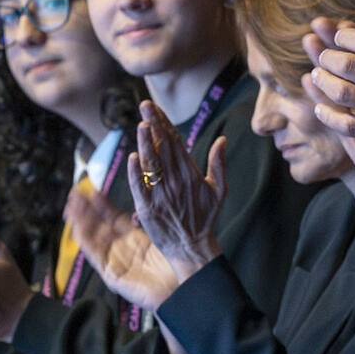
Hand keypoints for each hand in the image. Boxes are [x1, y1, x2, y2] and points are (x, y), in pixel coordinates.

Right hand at [64, 187, 178, 310]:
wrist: (187, 285)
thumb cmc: (180, 261)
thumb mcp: (161, 232)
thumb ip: (150, 215)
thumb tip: (146, 191)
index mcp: (134, 239)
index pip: (112, 218)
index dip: (101, 204)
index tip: (92, 189)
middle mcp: (122, 249)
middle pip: (99, 226)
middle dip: (86, 210)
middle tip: (75, 192)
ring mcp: (116, 263)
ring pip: (93, 238)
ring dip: (81, 221)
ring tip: (72, 204)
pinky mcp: (113, 276)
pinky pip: (96, 256)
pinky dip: (86, 241)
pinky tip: (78, 227)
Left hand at [128, 101, 225, 282]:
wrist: (193, 247)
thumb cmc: (205, 217)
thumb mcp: (219, 190)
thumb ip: (219, 164)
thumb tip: (222, 139)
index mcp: (191, 173)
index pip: (175, 142)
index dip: (163, 123)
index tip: (153, 108)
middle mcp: (176, 181)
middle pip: (162, 148)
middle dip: (153, 125)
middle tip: (144, 106)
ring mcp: (161, 195)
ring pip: (152, 164)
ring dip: (146, 144)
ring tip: (141, 125)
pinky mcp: (148, 209)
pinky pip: (140, 188)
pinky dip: (136, 173)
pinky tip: (132, 157)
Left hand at [305, 17, 354, 155]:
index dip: (347, 36)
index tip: (339, 34)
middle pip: (351, 65)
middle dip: (328, 56)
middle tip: (322, 54)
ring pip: (344, 93)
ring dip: (323, 81)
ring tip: (316, 74)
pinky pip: (348, 126)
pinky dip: (328, 115)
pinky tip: (319, 108)